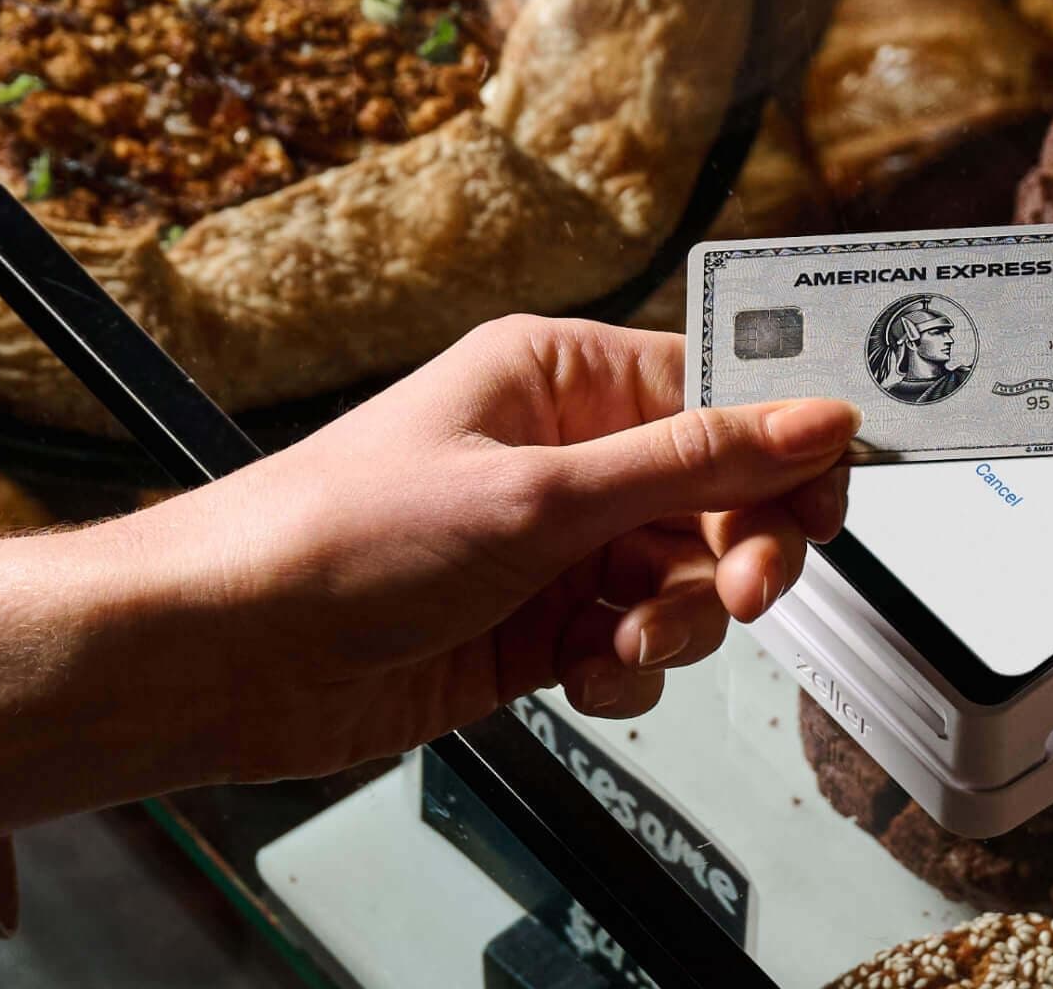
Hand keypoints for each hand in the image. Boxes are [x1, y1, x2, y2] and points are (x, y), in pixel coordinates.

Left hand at [0, 317, 857, 837]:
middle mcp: (563, 454)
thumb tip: (816, 418)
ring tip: (621, 640)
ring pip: (686, 582)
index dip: (785, 447)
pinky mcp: (535, 630)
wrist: (225, 653)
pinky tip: (587, 676)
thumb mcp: (540, 494)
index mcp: (560, 376)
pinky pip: (636, 644)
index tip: (826, 498)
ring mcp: (551, 547)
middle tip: (739, 589)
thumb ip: (694, 462)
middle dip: (739, 550)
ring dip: (678, 622)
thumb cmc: (335, 534)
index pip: (720, 390)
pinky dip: (630, 669)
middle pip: (720, 495)